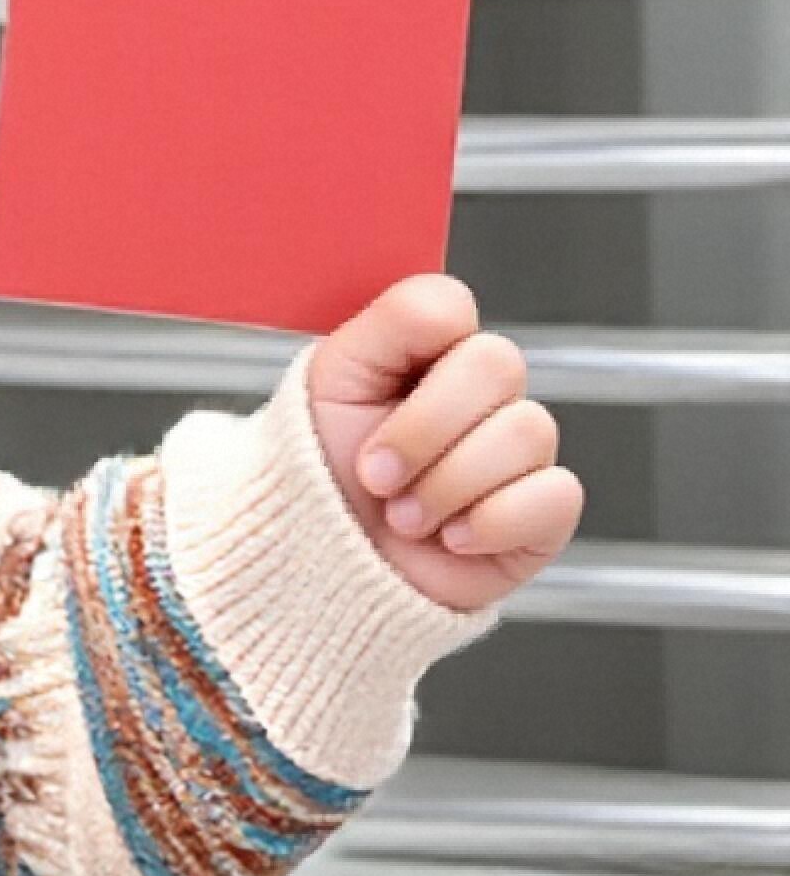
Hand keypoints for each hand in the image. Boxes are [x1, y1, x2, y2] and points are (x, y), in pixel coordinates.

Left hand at [305, 271, 584, 613]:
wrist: (322, 567)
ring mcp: (520, 450)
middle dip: (422, 431)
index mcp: (431, 353)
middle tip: (376, 478)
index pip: (451, 308)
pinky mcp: (544, 510)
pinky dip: (492, 523)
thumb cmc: (320, 476)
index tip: (363, 406)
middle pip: (497, 364)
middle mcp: (484, 394)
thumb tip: (451, 310)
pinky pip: (554, 494)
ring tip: (404, 518)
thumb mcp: (332, 383)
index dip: (409, 354)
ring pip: (526, 431)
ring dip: (446, 486)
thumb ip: (390, 324)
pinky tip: (453, 539)